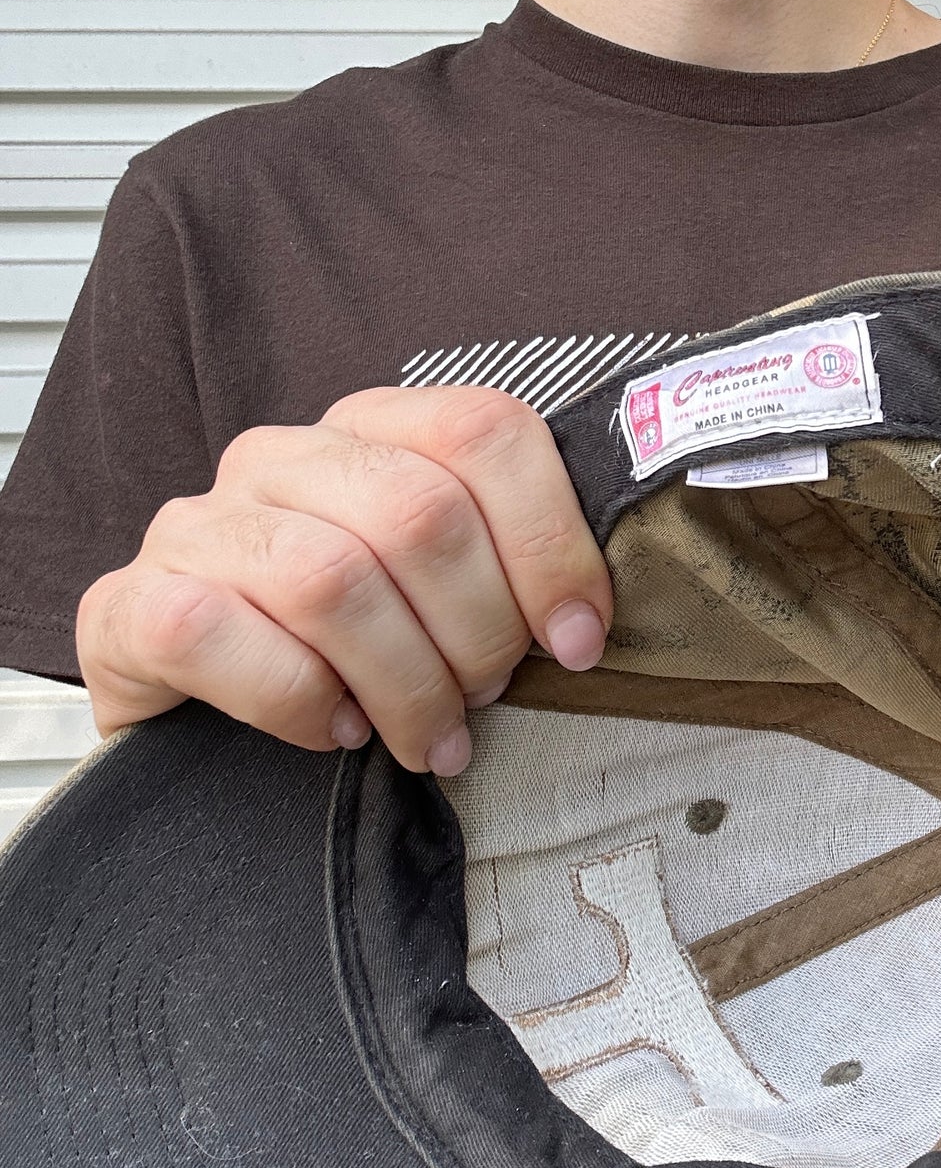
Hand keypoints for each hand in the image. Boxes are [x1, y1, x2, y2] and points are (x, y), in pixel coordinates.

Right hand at [74, 388, 612, 775]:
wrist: (200, 701)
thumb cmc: (350, 644)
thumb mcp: (438, 588)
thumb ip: (503, 567)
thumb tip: (583, 626)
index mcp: (372, 429)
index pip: (485, 432)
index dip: (550, 541)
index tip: (578, 641)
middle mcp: (283, 456)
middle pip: (420, 514)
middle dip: (480, 629)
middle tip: (487, 696)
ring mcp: (199, 523)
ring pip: (332, 580)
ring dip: (406, 682)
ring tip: (432, 737)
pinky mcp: (130, 602)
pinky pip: (219, 636)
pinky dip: (299, 702)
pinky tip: (337, 732)